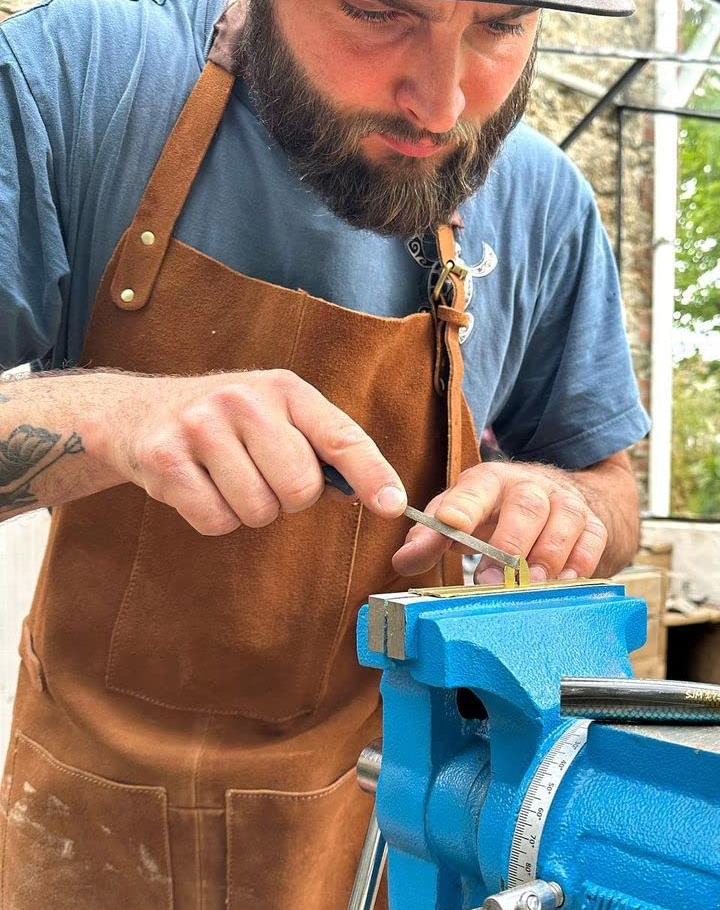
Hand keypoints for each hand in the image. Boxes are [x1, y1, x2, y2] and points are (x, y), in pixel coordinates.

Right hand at [105, 370, 405, 534]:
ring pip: (259, 510)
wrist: (136, 414)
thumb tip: (379, 495)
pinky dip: (215, 518)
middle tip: (261, 475)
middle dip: (288, 499)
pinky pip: (217, 521)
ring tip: (227, 478)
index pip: (341, 436)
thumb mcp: (277, 415)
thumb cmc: (226, 424)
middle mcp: (244, 400)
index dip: (372, 475)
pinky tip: (200, 487)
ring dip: (249, 510)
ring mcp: (201, 427)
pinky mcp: (165, 459)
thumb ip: (323, 448)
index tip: (394, 506)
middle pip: (300, 489)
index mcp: (285, 389)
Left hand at [392, 461, 607, 582]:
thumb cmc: (496, 514)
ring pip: (564, 520)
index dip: (464, 504)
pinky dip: (582, 561)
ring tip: (531, 584)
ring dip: (548, 555)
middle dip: (510, 543)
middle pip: (525, 505)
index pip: (476, 488)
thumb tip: (402, 561)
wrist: (555, 497)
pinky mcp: (592, 523)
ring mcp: (564, 503)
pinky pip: (593, 538)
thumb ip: (430, 538)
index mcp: (490, 482)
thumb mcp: (459, 517)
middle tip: (492, 579)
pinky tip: (567, 582)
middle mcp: (530, 486)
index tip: (452, 523)